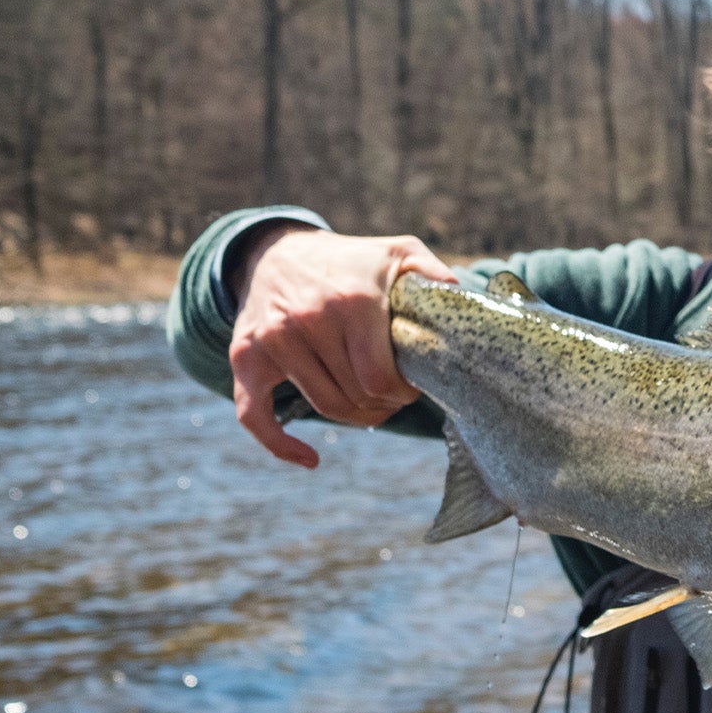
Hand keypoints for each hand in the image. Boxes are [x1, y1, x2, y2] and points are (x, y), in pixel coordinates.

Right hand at [228, 226, 455, 467]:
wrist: (277, 252)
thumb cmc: (352, 261)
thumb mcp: (400, 254)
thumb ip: (436, 277)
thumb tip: (466, 304)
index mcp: (352, 301)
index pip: (380, 378)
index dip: (402, 394)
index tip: (412, 387)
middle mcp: (308, 320)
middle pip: (356, 396)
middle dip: (384, 404)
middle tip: (396, 396)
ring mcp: (273, 341)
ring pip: (325, 407)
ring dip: (356, 416)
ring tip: (373, 405)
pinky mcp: (246, 358)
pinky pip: (255, 416)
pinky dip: (281, 445)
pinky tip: (311, 460)